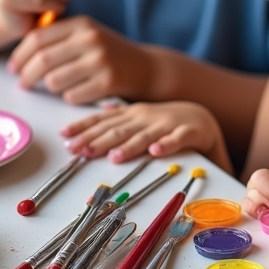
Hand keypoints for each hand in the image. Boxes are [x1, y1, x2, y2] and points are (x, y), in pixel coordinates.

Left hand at [7, 16, 151, 103]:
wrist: (146, 67)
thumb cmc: (108, 52)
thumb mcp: (86, 34)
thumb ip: (58, 36)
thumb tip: (21, 51)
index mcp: (82, 23)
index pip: (37, 37)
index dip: (20, 55)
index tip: (13, 67)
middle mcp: (91, 38)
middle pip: (42, 60)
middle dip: (27, 75)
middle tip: (24, 83)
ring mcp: (100, 60)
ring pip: (54, 81)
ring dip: (50, 87)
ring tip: (58, 85)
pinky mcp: (108, 82)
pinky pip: (71, 96)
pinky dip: (70, 97)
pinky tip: (80, 91)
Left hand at [60, 102, 231, 169]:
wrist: (202, 117)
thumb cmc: (166, 121)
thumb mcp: (139, 116)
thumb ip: (118, 116)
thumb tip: (97, 111)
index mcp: (132, 115)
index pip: (104, 121)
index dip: (84, 128)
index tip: (66, 137)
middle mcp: (146, 118)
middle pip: (119, 130)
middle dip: (99, 140)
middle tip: (81, 150)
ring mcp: (167, 125)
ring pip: (146, 136)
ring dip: (130, 146)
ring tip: (115, 156)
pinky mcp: (189, 132)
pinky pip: (178, 139)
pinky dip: (167, 145)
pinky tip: (157, 151)